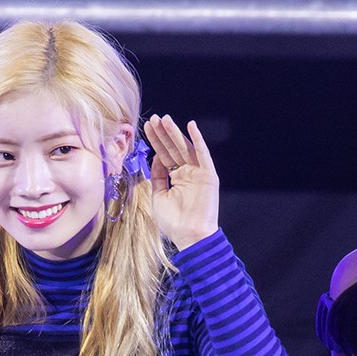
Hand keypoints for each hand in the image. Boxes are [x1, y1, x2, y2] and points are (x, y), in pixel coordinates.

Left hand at [143, 114, 218, 249]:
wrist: (190, 237)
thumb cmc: (174, 222)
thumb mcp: (158, 196)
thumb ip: (157, 176)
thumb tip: (155, 157)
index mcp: (176, 177)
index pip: (164, 155)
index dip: (156, 141)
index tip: (147, 127)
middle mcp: (188, 172)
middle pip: (173, 148)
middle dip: (163, 134)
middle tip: (154, 118)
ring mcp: (198, 173)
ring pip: (185, 148)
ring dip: (175, 133)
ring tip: (165, 119)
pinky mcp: (209, 176)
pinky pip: (203, 154)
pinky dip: (198, 140)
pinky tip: (191, 126)